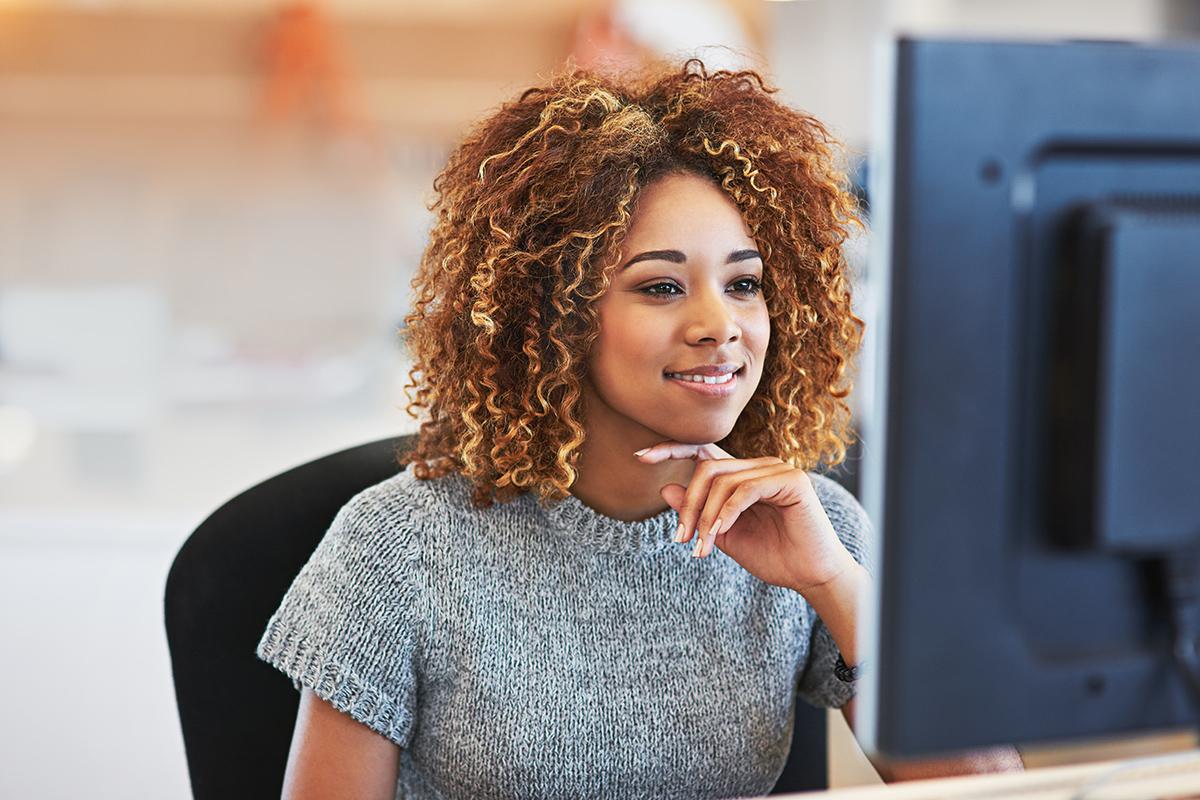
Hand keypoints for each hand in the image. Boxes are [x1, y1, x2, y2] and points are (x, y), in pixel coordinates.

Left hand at [635, 440, 856, 593]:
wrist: (810, 576)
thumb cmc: (772, 556)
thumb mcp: (722, 535)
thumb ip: (697, 513)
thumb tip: (664, 488)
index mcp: (742, 475)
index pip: (702, 451)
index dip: (671, 449)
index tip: (639, 456)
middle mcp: (758, 465)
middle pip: (707, 467)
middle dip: (688, 504)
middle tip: (681, 539)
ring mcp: (776, 469)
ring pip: (723, 480)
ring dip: (705, 516)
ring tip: (701, 546)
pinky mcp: (791, 480)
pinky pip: (746, 489)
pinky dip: (727, 512)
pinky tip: (719, 533)